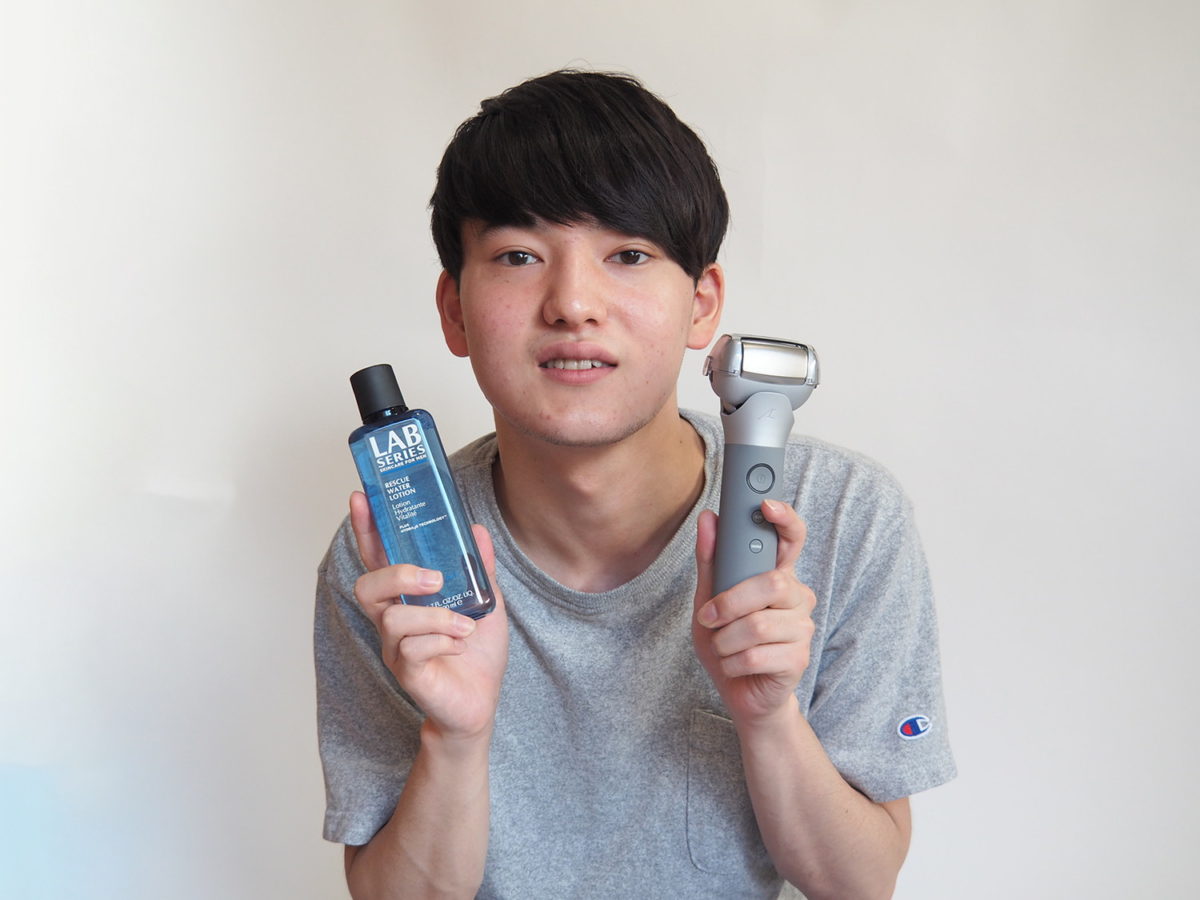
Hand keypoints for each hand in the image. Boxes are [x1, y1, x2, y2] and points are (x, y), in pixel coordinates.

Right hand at [350, 491, 508, 740]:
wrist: (482, 702)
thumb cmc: (476, 652)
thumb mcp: (486, 602)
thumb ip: (479, 568)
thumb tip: (476, 531)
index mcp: (406, 597)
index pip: (378, 558)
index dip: (366, 529)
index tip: (361, 498)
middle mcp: (392, 619)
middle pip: (366, 586)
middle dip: (397, 575)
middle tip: (434, 579)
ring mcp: (395, 648)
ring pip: (393, 619)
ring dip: (435, 617)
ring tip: (464, 624)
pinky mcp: (406, 673)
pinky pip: (412, 649)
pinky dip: (443, 641)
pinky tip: (460, 645)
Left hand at [692, 500, 815, 724]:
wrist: (740, 693)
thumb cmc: (727, 642)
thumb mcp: (708, 600)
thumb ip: (710, 561)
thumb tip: (708, 519)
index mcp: (778, 575)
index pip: (792, 538)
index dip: (785, 519)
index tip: (767, 504)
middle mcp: (797, 597)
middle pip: (773, 584)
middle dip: (731, 602)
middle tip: (709, 617)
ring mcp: (802, 628)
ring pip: (759, 624)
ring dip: (726, 639)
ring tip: (722, 646)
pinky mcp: (799, 659)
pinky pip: (757, 655)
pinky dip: (733, 662)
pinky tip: (734, 665)